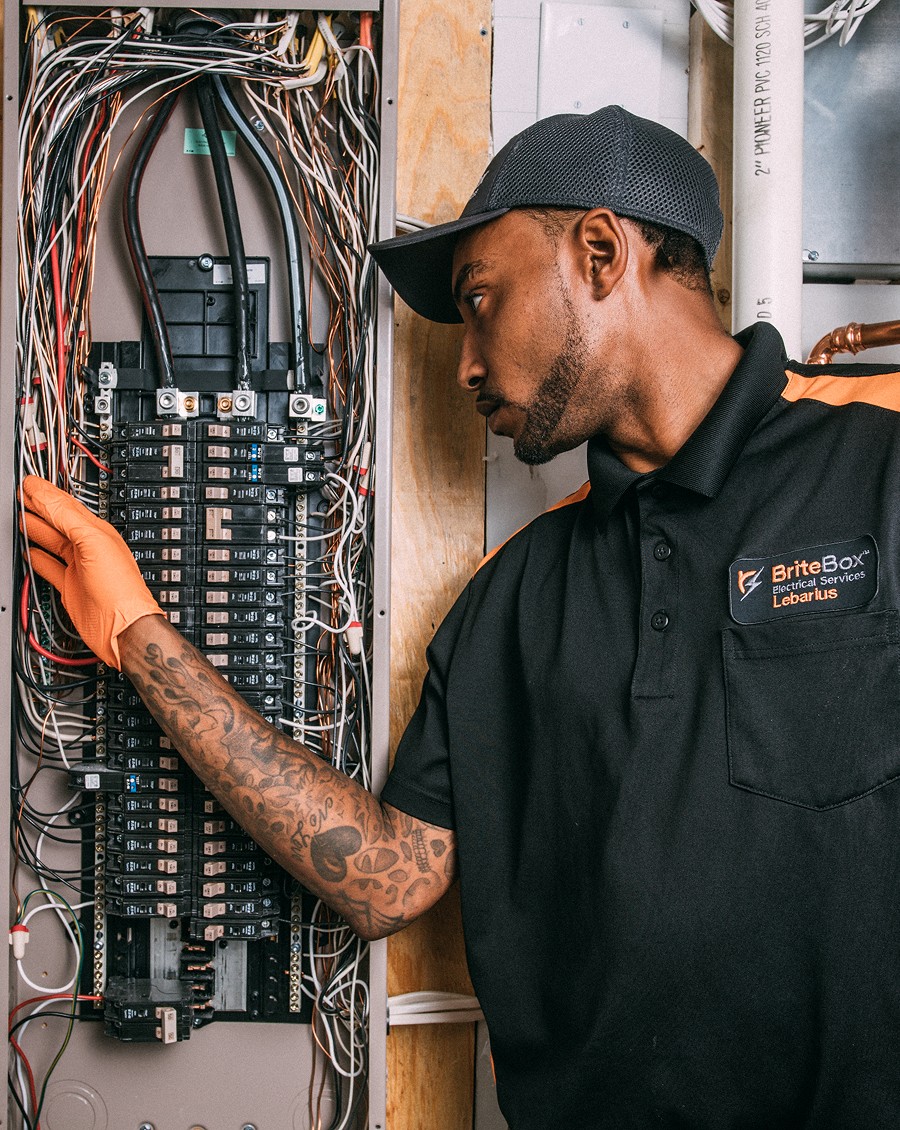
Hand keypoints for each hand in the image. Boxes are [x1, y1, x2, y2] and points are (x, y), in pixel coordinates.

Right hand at [21, 476, 163, 668]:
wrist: (122, 628)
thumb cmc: (120, 590)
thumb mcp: (93, 543)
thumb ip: (68, 518)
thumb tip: (45, 495)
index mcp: (97, 533)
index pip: (65, 506)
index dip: (45, 494)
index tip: (27, 483)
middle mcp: (89, 548)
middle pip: (57, 521)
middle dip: (37, 507)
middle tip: (19, 496)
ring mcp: (79, 567)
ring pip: (52, 542)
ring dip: (35, 529)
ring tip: (19, 517)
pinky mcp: (71, 587)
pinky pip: (50, 567)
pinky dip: (38, 558)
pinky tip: (29, 551)